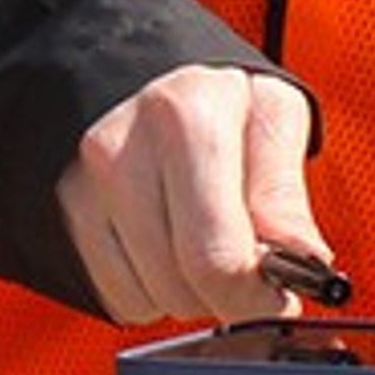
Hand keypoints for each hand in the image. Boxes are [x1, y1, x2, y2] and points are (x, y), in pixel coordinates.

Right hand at [55, 63, 332, 328]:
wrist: (140, 73)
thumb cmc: (214, 96)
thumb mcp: (271, 118)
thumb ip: (285, 195)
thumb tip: (305, 262)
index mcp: (186, 118)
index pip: (218, 257)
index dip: (256, 298)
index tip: (278, 301)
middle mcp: (123, 153)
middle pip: (181, 287)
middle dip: (226, 296)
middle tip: (249, 271)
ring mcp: (85, 188)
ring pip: (151, 300)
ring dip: (190, 293)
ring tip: (203, 240)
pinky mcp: (69, 218)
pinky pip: (120, 298)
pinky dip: (153, 290)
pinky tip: (166, 244)